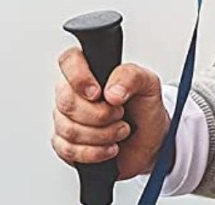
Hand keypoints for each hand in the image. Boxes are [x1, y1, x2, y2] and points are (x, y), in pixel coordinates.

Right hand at [52, 48, 169, 179]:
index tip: (98, 93)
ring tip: (121, 130)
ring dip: (101, 134)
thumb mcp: (149, 85)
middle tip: (120, 114)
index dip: (78, 77)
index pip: (69, 60)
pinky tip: (110, 147)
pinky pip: (67, 150)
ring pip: (68, 128)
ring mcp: (66, 119)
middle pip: (66, 101)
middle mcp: (74, 93)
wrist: (149, 141)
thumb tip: (112, 91)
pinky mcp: (65, 145)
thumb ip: (132, 77)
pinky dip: (94, 152)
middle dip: (99, 114)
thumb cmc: (145, 108)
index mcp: (91, 71)